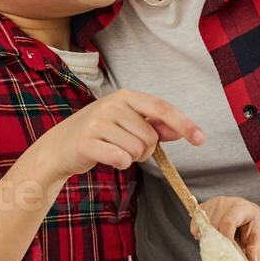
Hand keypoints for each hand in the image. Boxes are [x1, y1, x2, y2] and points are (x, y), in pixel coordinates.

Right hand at [26, 89, 204, 180]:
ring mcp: (98, 122)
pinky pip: (121, 159)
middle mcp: (112, 105)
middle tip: (126, 148)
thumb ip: (154, 126)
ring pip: (138, 150)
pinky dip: (120, 164)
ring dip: (132, 158)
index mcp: (125, 96)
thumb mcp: (126, 124)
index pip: (162, 109)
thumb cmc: (98, 135)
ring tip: (114, 150)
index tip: (201, 139)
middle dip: (146, 150)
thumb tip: (180, 130)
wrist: (58, 147)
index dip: (184, 124)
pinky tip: (106, 157)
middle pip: (151, 137)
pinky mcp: (87, 142)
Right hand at [194, 196, 259, 260]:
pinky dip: (201, 236)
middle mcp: (224, 203)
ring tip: (221, 246)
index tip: (229, 258)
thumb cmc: (254, 223)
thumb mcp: (259, 236)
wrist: (248, 211)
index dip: (226, 242)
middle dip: (218, 246)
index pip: (228, 223)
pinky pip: (195, 227)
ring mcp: (211, 204)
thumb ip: (254, 252)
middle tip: (224, 258)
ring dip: (210, 242)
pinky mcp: (202, 208)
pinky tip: (213, 238)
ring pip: (203, 229)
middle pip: (213, 227)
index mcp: (240, 207)